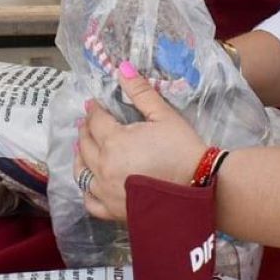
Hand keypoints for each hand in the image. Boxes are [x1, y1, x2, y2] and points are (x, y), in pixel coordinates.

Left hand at [75, 65, 206, 223]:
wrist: (200, 187)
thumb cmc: (183, 148)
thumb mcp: (164, 116)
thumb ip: (141, 93)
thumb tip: (122, 68)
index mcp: (114, 142)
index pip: (96, 121)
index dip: (94, 110)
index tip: (93, 104)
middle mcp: (104, 167)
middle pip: (85, 145)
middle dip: (85, 130)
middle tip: (87, 123)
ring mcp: (106, 192)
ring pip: (82, 173)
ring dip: (80, 157)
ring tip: (82, 149)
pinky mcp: (114, 211)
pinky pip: (91, 203)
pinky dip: (87, 192)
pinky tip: (90, 184)